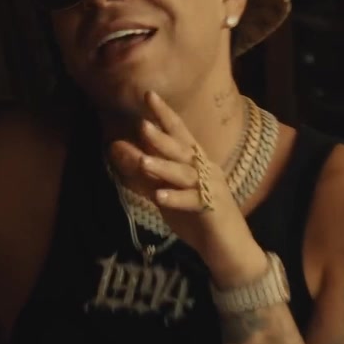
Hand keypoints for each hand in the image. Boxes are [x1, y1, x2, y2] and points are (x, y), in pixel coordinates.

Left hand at [110, 90, 268, 287]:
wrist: (228, 248)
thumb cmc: (196, 217)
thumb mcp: (165, 193)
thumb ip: (143, 173)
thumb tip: (115, 148)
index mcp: (195, 162)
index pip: (178, 133)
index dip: (164, 114)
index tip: (148, 95)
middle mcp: (205, 169)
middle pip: (183, 149)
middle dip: (163, 137)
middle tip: (142, 125)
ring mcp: (211, 189)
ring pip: (186, 174)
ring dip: (165, 167)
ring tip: (143, 162)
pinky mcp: (213, 210)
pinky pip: (193, 202)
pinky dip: (177, 198)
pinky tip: (160, 197)